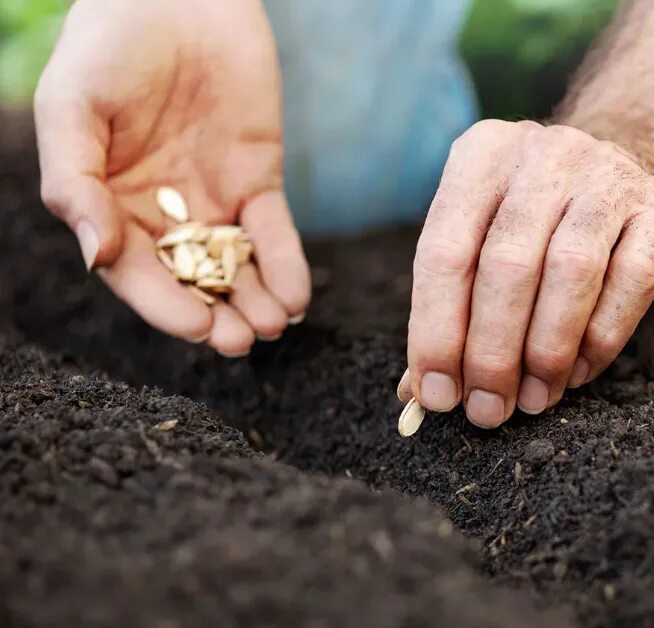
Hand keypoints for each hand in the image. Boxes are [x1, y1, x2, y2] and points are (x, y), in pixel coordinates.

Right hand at [34, 0, 309, 355]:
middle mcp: (161, 215)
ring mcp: (212, 200)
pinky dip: (286, 264)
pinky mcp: (257, 179)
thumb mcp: (71, 109)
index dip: (166, 305)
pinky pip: (272, 232)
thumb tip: (96, 256)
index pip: (137, 273)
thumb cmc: (107, 47)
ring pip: (235, 266)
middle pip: (190, 281)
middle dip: (218, 314)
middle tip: (244, 341)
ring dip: (256, 300)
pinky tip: (297, 295)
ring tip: (276, 325)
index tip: (199, 327)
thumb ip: (76, 181)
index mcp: (111, 207)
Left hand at [400, 120, 653, 426]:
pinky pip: (631, 283)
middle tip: (487, 410)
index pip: (443, 251)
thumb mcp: (483, 240)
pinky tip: (577, 372)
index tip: (436, 395)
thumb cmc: (538, 223)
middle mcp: (545, 156)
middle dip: (492, 353)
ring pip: (571, 272)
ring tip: (533, 400)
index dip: (436, 331)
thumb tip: (419, 394)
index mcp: (482, 157)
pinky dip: (600, 339)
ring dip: (546, 351)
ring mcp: (609, 176)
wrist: (635, 167)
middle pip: (507, 264)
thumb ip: (448, 308)